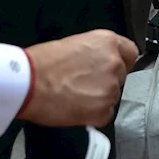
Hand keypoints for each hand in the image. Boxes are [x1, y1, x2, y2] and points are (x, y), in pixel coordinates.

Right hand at [20, 30, 138, 126]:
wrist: (27, 82)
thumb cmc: (40, 63)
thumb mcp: (74, 44)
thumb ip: (93, 53)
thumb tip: (95, 63)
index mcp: (108, 42)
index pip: (130, 53)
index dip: (122, 62)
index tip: (113, 68)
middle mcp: (114, 63)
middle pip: (120, 76)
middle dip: (106, 81)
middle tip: (84, 85)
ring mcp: (111, 87)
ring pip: (112, 96)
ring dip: (98, 99)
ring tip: (74, 97)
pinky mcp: (102, 109)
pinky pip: (105, 115)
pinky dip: (93, 116)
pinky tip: (75, 109)